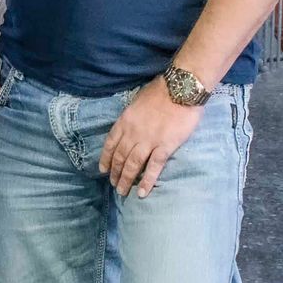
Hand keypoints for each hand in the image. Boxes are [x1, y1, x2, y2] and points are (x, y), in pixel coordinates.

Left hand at [99, 78, 202, 198]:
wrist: (180, 89)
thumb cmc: (160, 91)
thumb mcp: (136, 102)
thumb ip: (132, 116)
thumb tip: (129, 126)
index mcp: (124, 122)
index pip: (110, 144)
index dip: (105, 158)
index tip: (102, 170)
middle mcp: (132, 133)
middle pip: (120, 157)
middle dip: (115, 173)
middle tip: (113, 184)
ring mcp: (148, 141)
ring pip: (132, 165)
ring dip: (126, 180)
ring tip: (122, 192)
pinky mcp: (165, 147)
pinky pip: (153, 167)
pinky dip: (146, 181)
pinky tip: (142, 193)